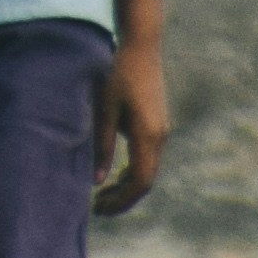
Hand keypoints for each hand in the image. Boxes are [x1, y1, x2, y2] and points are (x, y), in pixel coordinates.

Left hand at [91, 39, 169, 217]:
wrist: (142, 48)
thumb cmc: (118, 74)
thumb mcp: (104, 109)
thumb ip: (102, 145)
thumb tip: (97, 181)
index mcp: (147, 135)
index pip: (139, 181)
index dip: (121, 201)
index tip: (99, 209)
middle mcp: (159, 137)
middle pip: (144, 181)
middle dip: (122, 198)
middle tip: (97, 208)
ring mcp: (161, 132)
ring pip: (147, 171)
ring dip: (126, 186)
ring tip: (101, 195)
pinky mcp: (157, 126)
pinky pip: (147, 158)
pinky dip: (131, 172)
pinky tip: (113, 175)